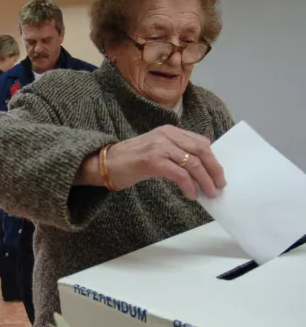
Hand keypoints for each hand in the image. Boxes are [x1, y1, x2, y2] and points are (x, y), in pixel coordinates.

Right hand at [105, 125, 225, 199]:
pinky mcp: (153, 161)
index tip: (218, 173)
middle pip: (201, 150)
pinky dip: (189, 186)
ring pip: (193, 163)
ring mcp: (160, 147)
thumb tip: (198, 169)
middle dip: (214, 169)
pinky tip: (191, 195)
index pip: (200, 142)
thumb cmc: (129, 161)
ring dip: (205, 181)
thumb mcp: (155, 150)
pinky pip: (180, 175)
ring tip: (209, 193)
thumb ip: (174, 153)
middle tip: (220, 185)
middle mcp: (167, 135)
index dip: (213, 158)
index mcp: (169, 131)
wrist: (105, 163)